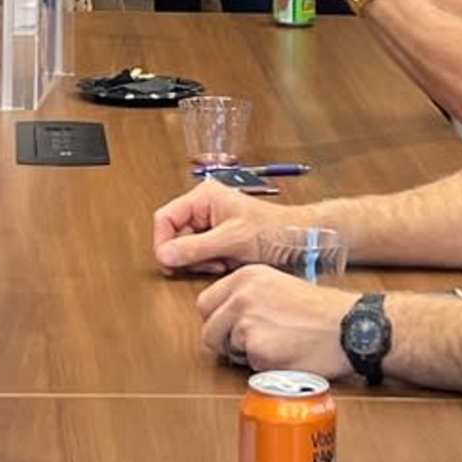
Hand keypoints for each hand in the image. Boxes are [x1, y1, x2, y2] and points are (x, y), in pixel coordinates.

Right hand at [151, 178, 290, 275]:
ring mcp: (210, 224)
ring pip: (186, 248)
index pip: (165, 218)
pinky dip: (211, 264)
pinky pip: (200, 256)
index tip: (170, 262)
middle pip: (174, 235)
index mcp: (203, 197)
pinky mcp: (217, 239)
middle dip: (188, 255)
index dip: (163, 242)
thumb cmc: (273, 232)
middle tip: (210, 262)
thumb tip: (164, 255)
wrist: (299, 241)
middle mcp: (203, 207)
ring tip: (223, 262)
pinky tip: (228, 263)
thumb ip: (196, 248)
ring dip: (201, 261)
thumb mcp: (232, 240)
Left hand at [197, 264, 347, 373]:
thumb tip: (225, 316)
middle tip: (249, 345)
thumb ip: (249, 296)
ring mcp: (247, 321)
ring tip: (275, 346)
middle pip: (208, 328)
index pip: (206, 302)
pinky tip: (285, 355)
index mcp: (246, 276)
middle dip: (224, 341)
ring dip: (244, 354)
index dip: (218, 320)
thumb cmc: (321, 311)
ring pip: (225, 349)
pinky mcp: (257, 348)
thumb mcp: (279, 287)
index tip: (232, 328)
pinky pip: (247, 365)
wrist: (349, 327)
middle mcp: (242, 295)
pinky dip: (262, 367)